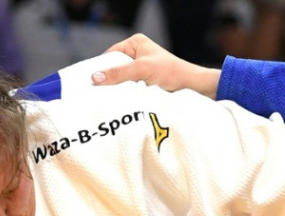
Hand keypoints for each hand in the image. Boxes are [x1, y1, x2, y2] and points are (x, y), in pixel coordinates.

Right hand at [92, 33, 221, 98]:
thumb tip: (94, 77)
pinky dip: (128, 94)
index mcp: (136, 43)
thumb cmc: (172, 73)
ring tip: (108, 99)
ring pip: (123, 79)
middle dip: (110, 80)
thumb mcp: (142, 70)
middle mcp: (139, 53)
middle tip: (96, 93)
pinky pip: (132, 88)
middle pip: (116, 68)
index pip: (111, 55)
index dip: (101, 68)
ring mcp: (143, 68)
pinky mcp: (148, 82)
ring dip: (119, 89)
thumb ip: (118, 73)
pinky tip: (121, 102)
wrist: (195, 87)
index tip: (89, 82)